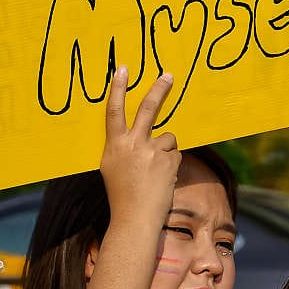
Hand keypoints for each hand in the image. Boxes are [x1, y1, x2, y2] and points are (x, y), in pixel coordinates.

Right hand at [100, 66, 178, 231]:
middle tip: (169, 75)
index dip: (118, 89)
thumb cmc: (122, 195)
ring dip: (166, 152)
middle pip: (148, 109)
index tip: (123, 70)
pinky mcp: (168, 160)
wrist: (134, 218)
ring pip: (168, 138)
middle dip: (159, 90)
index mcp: (113, 146)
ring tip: (156, 173)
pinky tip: (163, 180)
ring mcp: (151, 152)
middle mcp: (132, 144)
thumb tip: (141, 135)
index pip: (113, 111)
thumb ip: (124, 148)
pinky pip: (175, 154)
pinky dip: (172, 165)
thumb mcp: (113, 167)